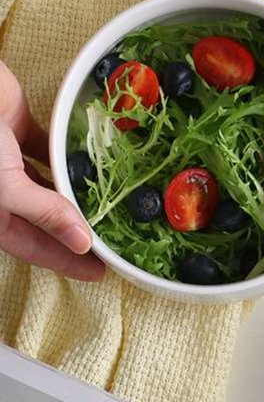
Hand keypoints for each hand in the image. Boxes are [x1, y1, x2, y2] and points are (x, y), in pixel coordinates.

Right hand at [0, 60, 104, 280]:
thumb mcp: (4, 186)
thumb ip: (44, 212)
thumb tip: (81, 244)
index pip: (33, 247)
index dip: (66, 261)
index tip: (100, 272)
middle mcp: (1, 190)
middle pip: (46, 219)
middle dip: (77, 232)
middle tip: (115, 242)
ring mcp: (8, 159)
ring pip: (50, 185)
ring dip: (78, 195)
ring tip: (115, 207)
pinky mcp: (17, 129)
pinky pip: (50, 149)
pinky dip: (70, 157)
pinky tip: (97, 166)